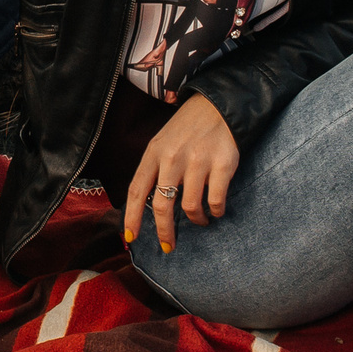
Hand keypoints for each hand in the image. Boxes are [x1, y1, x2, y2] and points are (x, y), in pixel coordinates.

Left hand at [123, 93, 236, 252]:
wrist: (217, 106)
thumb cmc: (186, 129)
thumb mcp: (161, 143)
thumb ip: (153, 170)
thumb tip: (145, 207)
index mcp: (154, 153)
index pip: (136, 190)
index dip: (132, 217)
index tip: (131, 237)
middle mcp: (173, 158)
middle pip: (161, 205)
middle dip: (164, 231)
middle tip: (169, 245)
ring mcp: (198, 161)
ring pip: (190, 207)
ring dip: (196, 220)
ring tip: (200, 220)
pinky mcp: (222, 165)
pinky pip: (216, 201)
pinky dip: (216, 212)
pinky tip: (216, 210)